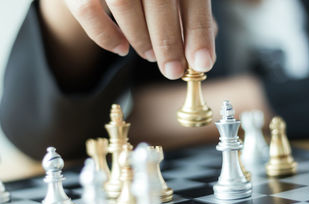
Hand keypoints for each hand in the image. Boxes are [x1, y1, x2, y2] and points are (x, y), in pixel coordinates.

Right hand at [65, 0, 216, 79]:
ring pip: (124, 3)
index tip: (202, 63)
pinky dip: (105, 35)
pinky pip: (87, 10)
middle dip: (168, 42)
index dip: (199, 32)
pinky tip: (121, 49)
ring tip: (151, 57)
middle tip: (173, 71)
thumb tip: (201, 53)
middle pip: (159, 0)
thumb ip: (187, 13)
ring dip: (141, 38)